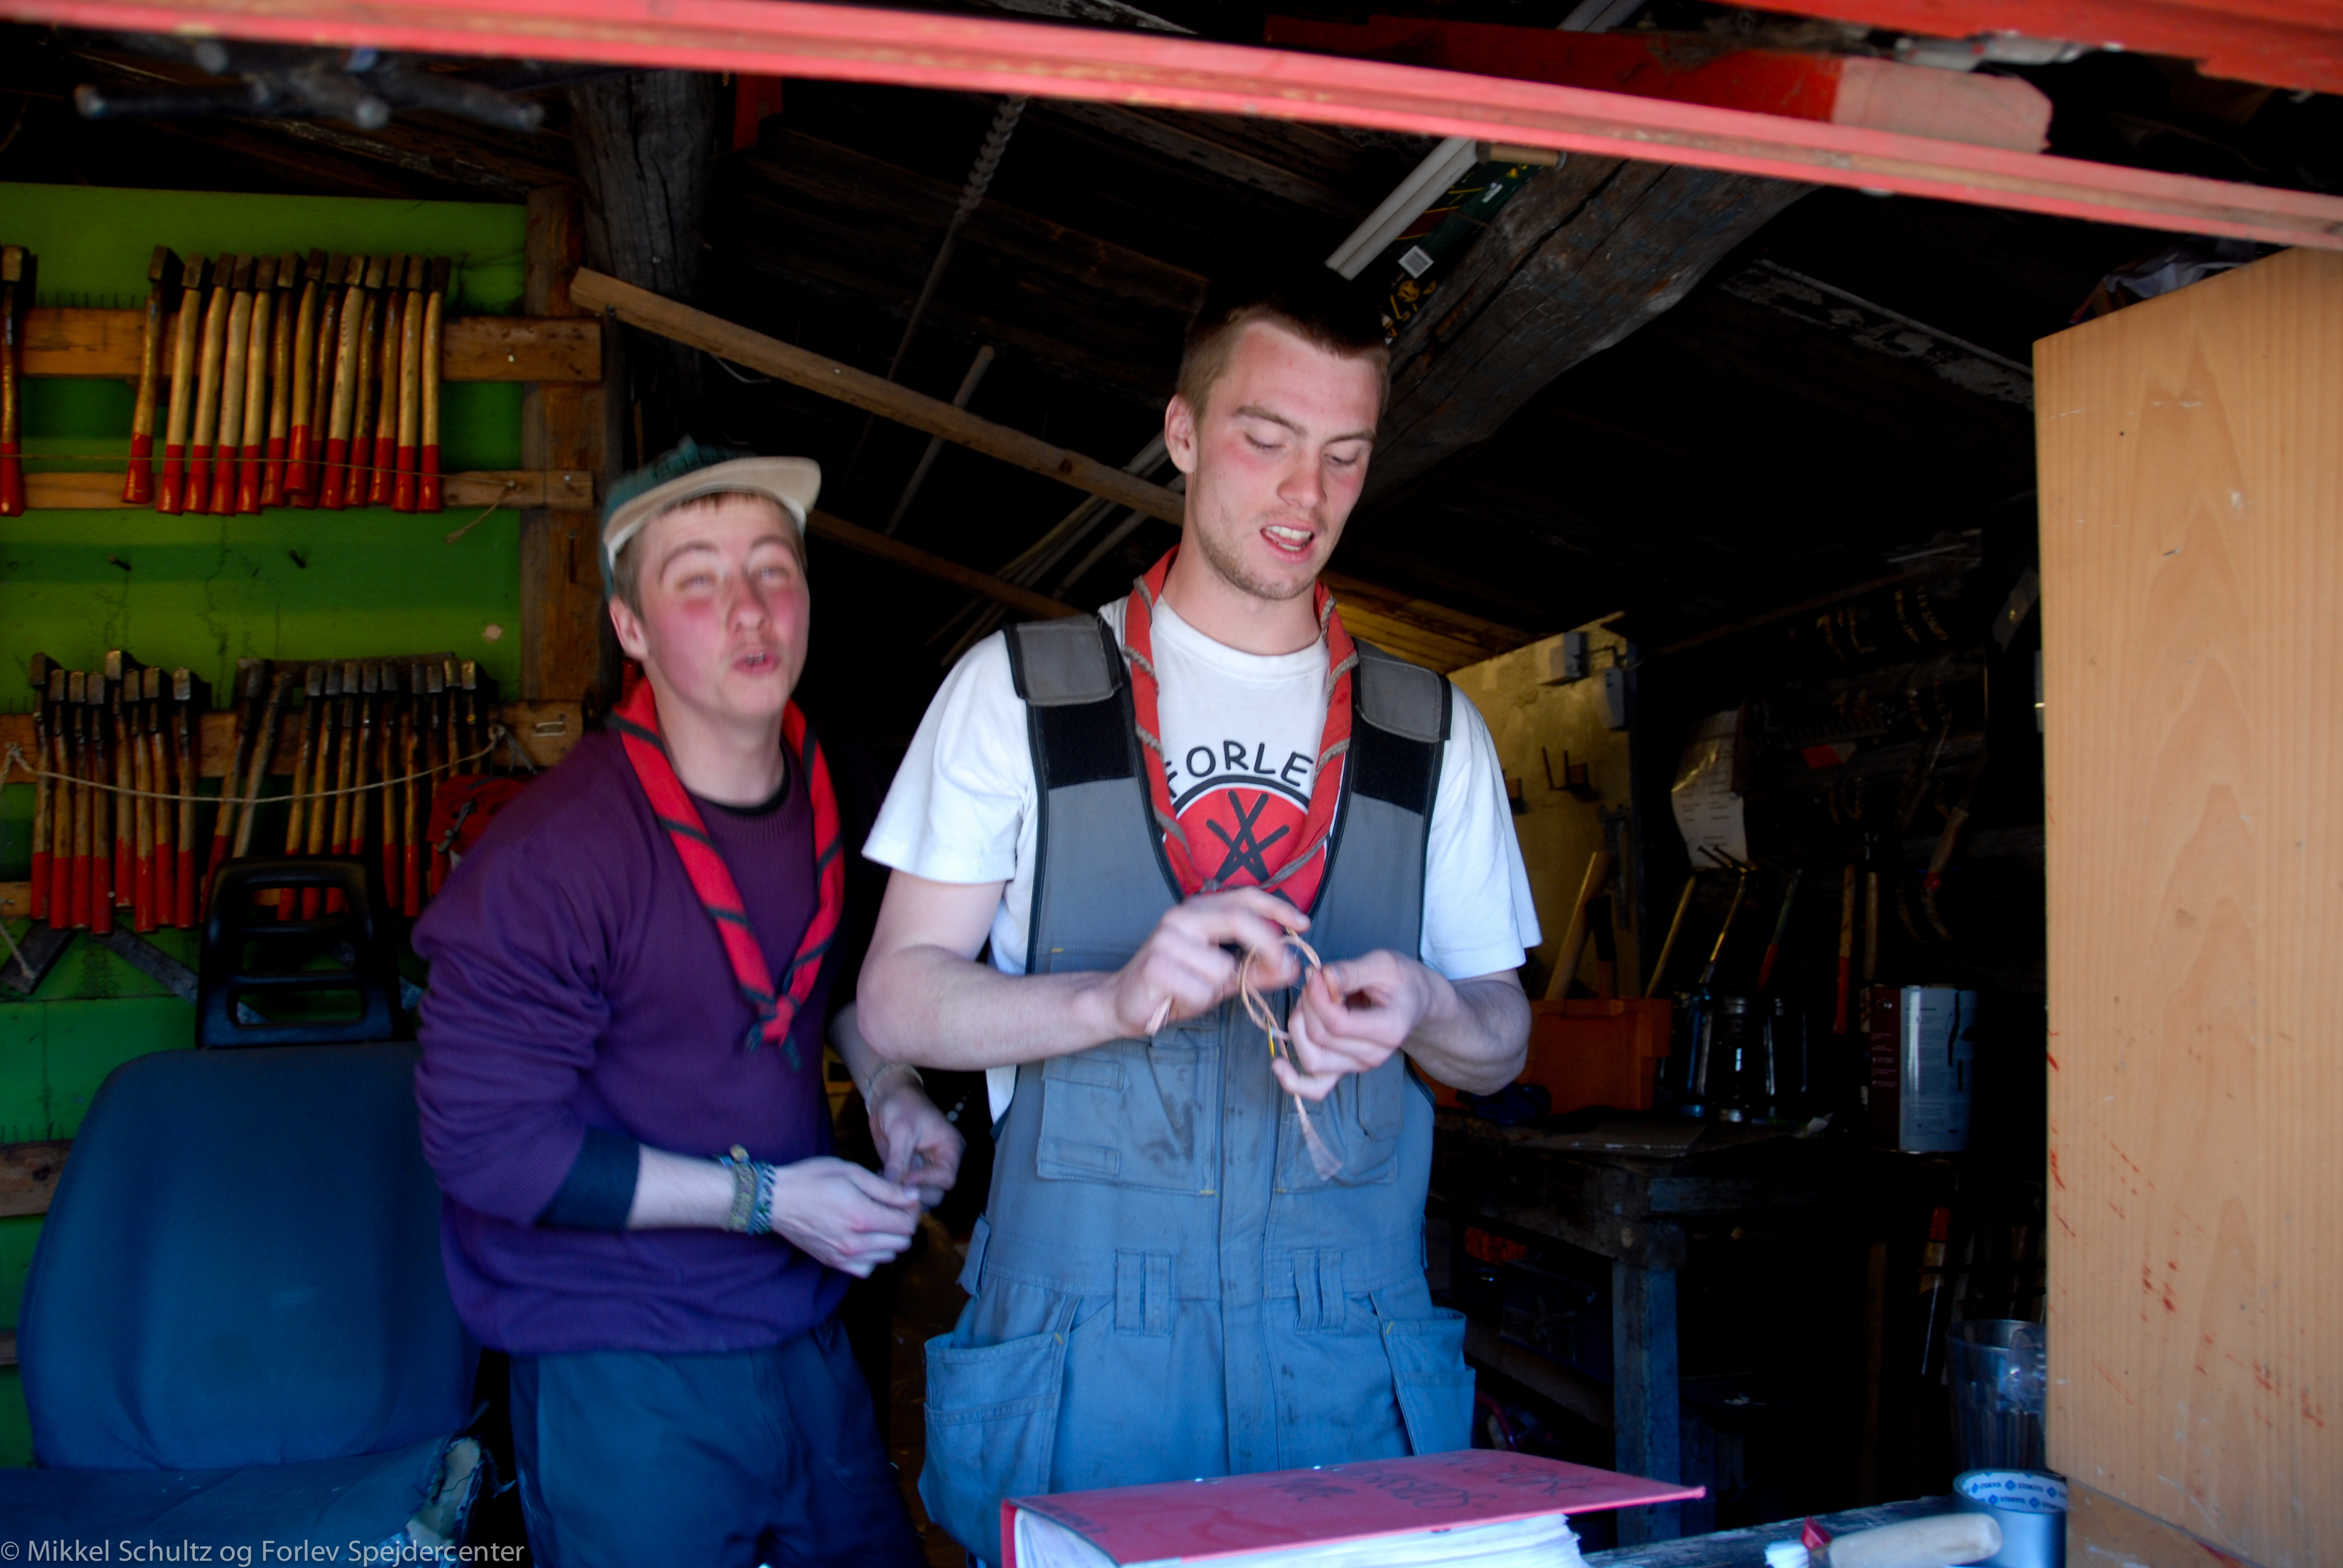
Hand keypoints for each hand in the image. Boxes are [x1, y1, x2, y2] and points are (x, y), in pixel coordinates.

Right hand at [767, 1156, 921, 1277]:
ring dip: (890, 1239)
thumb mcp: (852, 1172)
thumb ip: (886, 1188)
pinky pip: (867, 1268)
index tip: (905, 1197)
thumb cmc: (812, 1179)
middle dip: (904, 1223)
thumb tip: (913, 1196)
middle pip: (902, 1242)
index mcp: (861, 1216)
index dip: (912, 1209)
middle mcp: (855, 1242)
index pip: (907, 1224)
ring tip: (877, 1219)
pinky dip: (872, 1256)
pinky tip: (865, 1238)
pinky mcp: (833, 1263)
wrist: (776, 1199)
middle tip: (893, 1206)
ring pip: (887, 1256)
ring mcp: (843, 1256)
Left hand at [868, 1076, 965, 1208]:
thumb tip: (892, 1185)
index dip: (926, 1182)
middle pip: (936, 1192)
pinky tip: (880, 1177)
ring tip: (885, 1181)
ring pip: (920, 1194)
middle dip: (914, 1193)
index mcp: (950, 1149)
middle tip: (892, 1186)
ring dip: (902, 1193)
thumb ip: (898, 1160)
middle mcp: (941, 1162)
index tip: (903, 1177)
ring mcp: (924, 1168)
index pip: (946, 1178)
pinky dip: (893, 1188)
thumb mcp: (901, 1131)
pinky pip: (905, 1188)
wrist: (887, 1096)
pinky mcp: (909, 1170)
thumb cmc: (901, 1105)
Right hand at [1106, 888, 1305, 1037]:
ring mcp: (1166, 939)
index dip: (1278, 907)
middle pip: (1240, 920)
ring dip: (1219, 990)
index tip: (1303, 924)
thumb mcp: (1222, 977)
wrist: (1120, 1002)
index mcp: (1198, 910)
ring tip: (1196, 991)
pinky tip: (1180, 999)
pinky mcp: (1155, 965)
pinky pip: (1202, 990)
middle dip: (1269, 947)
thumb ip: (1257, 970)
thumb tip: (1292, 967)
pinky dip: (1200, 1003)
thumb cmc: (1174, 985)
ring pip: (1223, 968)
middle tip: (1284, 969)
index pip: (1244, 897)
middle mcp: (1181, 917)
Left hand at [1273, 948, 1442, 1102]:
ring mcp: (1358, 1066)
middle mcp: (1374, 1055)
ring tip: (1308, 1003)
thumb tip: (1320, 978)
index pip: (1337, 1023)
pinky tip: (1278, 1065)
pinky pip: (1316, 1088)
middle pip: (1320, 1038)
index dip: (1316, 997)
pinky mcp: (1344, 1069)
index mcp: (1388, 1030)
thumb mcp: (1382, 963)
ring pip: (1312, 1059)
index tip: (1314, 973)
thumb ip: (1350, 972)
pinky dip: (1294, 1082)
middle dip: (1307, 1005)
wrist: (1414, 1001)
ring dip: (1298, 1027)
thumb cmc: (1400, 981)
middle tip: (1313, 982)